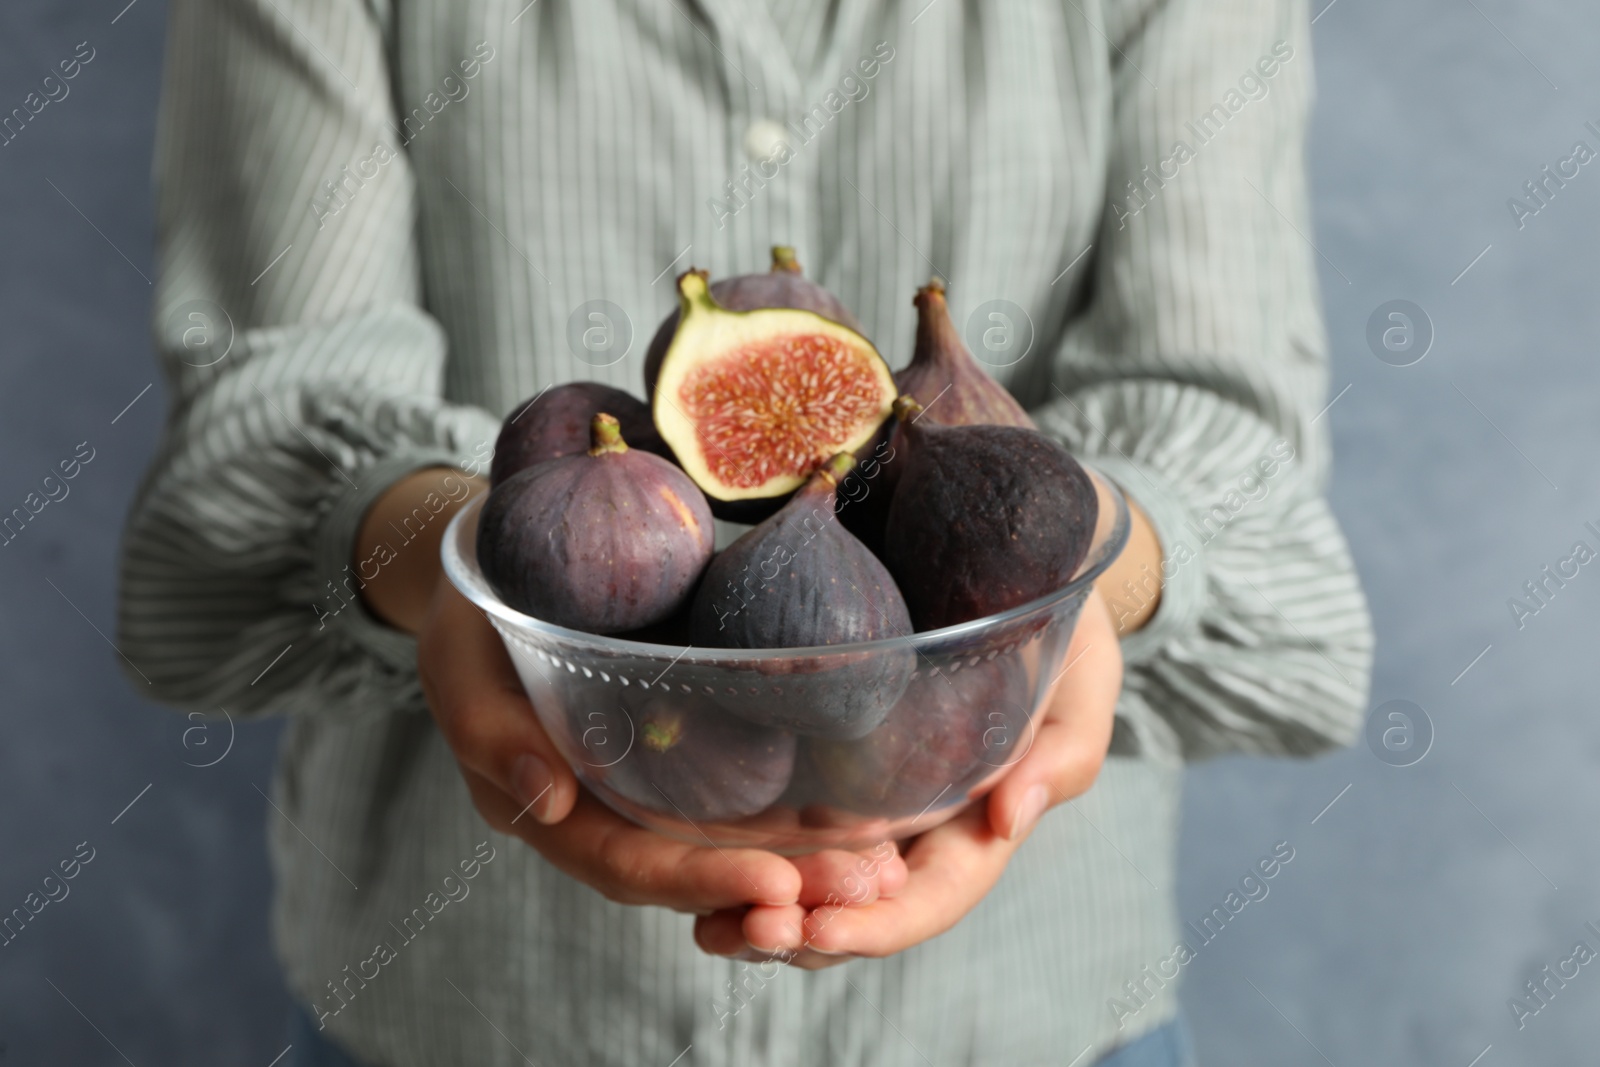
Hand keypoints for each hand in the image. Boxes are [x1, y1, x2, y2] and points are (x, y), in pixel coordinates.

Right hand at [417, 568, 907, 912]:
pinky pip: (744, 782)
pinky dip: (801, 802)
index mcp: (553, 811)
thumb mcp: (460, 659)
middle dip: (780, 884)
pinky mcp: (689, 738)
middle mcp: (611, 810)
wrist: (498, 560)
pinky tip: (868, 801)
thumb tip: (551, 799)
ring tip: (884, 862)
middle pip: (696, 867)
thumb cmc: (472, 612)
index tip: (777, 885)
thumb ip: (491, 731)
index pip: (627, 865)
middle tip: (865, 884)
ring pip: (728, 837)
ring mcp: (653, 779)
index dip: (700, 882)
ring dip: (805, 858)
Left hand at [695, 589, 1121, 965]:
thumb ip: (1060, 755)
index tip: (818, 928)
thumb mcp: (1080, 683)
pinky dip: (743, 855)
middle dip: (802, 933)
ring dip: (763, 913)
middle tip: (738, 932)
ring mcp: (868, 796)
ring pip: (814, 882)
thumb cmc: (1056, 624)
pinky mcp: (823, 755)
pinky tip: (698, 869)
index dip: (878, 922)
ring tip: (711, 927)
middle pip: (860, 909)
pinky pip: (781, 820)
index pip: (931, 896)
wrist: (1010, 553)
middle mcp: (918, 826)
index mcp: (977, 823)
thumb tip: (1011, 819)